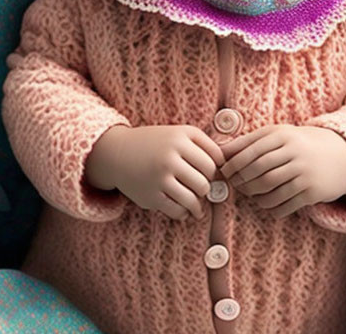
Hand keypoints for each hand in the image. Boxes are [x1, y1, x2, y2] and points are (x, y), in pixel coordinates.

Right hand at [85, 125, 225, 220]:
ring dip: (198, 204)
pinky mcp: (151, 195)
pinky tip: (182, 209)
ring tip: (196, 204)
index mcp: (181, 137)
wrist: (117, 152)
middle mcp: (171, 155)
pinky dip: (184, 213)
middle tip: (201, 189)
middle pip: (206, 180)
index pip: (214, 160)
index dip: (216, 170)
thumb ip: (203, 145)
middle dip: (206, 187)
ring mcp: (160, 177)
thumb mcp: (177, 134)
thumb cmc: (155, 143)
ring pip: (194, 198)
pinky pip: (178, 210)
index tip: (211, 174)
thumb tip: (228, 167)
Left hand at [219, 125, 345, 217]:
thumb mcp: (279, 135)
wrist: (342, 156)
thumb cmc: (300, 144)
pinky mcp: (312, 192)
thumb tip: (219, 151)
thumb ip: (250, 142)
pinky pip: (284, 204)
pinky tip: (266, 203)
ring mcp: (305, 173)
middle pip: (258, 171)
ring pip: (269, 189)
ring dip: (254, 195)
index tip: (225, 171)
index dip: (234, 164)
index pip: (251, 151)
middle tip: (235, 185)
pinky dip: (270, 207)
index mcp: (283, 135)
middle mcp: (295, 153)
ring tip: (249, 194)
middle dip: (242, 180)